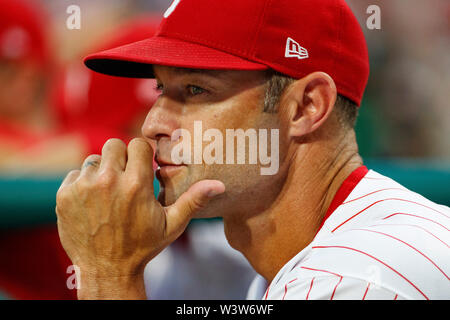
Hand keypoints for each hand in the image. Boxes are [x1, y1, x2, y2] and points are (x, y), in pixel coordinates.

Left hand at [55, 138, 224, 298]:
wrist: (107, 269)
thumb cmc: (142, 246)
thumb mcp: (172, 225)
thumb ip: (193, 200)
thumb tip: (219, 185)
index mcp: (137, 184)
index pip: (137, 144)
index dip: (141, 155)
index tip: (141, 169)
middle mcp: (108, 181)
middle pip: (114, 145)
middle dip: (121, 159)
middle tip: (125, 179)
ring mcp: (84, 188)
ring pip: (94, 159)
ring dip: (102, 171)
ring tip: (108, 194)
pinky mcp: (65, 196)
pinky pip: (75, 174)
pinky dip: (82, 184)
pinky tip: (92, 203)